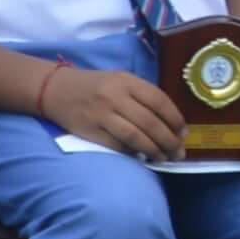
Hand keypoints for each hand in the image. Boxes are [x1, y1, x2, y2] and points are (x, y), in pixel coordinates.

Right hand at [44, 62, 184, 165]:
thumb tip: (172, 125)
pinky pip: (118, 146)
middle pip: (150, 123)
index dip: (176, 120)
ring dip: (155, 151)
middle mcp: (115, 97)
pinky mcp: (90, 131)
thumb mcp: (120, 80)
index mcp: (126, 81)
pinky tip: (142, 156)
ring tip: (164, 158)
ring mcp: (101, 115)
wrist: (55, 90)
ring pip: (136, 137)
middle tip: (179, 153)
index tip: (184, 133)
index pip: (159, 101)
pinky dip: (133, 153)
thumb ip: (143, 97)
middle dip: (169, 141)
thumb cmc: (95, 86)